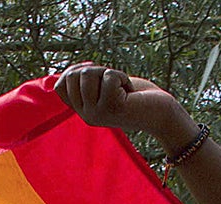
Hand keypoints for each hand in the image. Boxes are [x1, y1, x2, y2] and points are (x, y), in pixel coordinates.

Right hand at [54, 62, 195, 147]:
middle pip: (72, 76)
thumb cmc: (137, 97)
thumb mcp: (106, 87)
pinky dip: (121, 77)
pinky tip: (129, 91)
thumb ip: (87, 82)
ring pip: (88, 74)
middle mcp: (86, 116)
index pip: (59, 86)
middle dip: (95, 69)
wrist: (161, 114)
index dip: (74, 71)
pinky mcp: (111, 108)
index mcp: (83, 111)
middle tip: (113, 82)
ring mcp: (96, 114)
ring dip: (109, 72)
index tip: (96, 75)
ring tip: (121, 87)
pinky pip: (108, 76)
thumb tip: (66, 74)